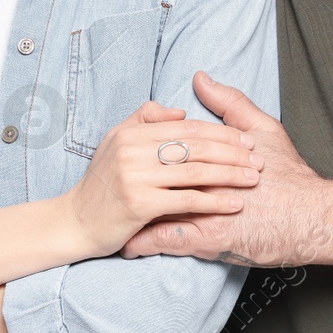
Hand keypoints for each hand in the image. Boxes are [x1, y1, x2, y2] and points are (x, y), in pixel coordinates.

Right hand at [63, 100, 263, 259]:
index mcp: (132, 132)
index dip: (220, 132)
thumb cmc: (102, 183)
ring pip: (195, 171)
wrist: (75, 222)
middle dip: (232, 152)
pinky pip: (186, 200)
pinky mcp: (140, 204)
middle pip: (195, 146)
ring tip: (252, 179)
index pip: (187, 127)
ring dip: (229, 175)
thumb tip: (181, 110)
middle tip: (258, 159)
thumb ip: (146, 119)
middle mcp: (133, 150)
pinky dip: (214, 202)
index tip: (246, 140)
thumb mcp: (117, 141)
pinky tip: (234, 204)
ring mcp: (135, 177)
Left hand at [121, 72, 332, 267]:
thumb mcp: (265, 130)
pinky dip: (144, 242)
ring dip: (130, 215)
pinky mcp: (209, 240)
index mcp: (210, 153)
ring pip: (153, 209)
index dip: (142, 150)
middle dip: (127, 183)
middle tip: (105, 185)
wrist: (314, 218)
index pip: (166, 147)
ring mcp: (204, 210)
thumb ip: (231, 104)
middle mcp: (203, 179)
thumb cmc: (290, 175)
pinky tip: (128, 245)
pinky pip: (166, 241)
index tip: (122, 153)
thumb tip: (201, 78)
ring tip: (110, 218)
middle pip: (153, 177)